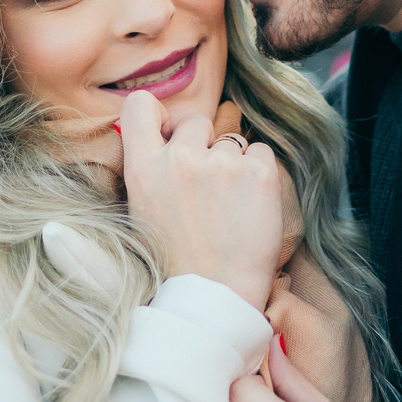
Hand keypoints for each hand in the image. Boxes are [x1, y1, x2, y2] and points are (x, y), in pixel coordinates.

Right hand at [119, 93, 282, 311]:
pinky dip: (259, 174)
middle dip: (204, 145)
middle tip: (208, 187)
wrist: (214, 297)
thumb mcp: (142, 212)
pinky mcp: (258, 173)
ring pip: (232, 141)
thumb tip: (166, 137)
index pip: (140, 105)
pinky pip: (261, 153)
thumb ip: (150, 170)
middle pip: (196, 121)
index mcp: (142, 169)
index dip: (159, 114)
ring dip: (233, 166)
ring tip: (229, 207)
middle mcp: (180, 159)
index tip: (170, 133)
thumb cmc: (177, 262)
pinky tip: (250, 206)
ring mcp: (221, 163)